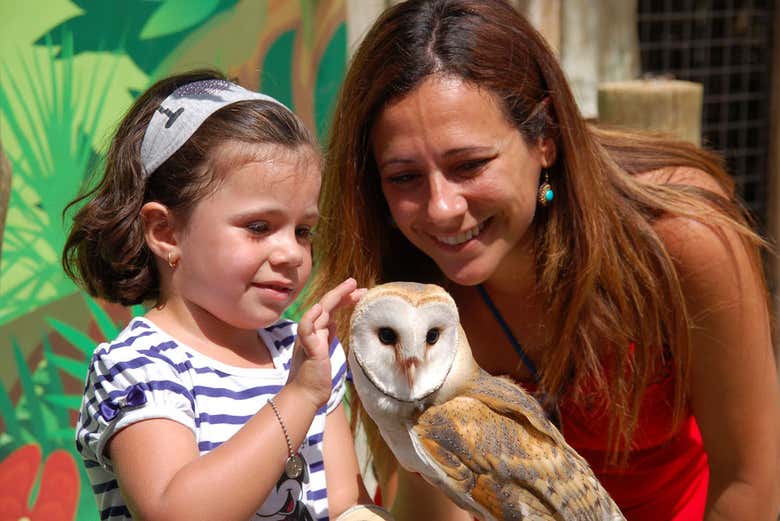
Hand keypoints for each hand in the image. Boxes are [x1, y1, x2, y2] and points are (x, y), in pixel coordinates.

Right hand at [287, 278, 365, 407]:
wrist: (305, 395)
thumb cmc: (315, 376)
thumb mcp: (325, 351)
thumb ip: (328, 336)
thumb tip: (334, 323)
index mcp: (318, 331)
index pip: (331, 309)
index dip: (344, 299)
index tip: (360, 292)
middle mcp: (312, 331)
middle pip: (327, 305)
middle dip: (342, 293)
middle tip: (356, 283)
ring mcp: (308, 338)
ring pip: (320, 312)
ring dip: (335, 297)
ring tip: (350, 286)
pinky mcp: (308, 348)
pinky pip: (305, 329)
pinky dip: (310, 317)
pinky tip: (318, 308)